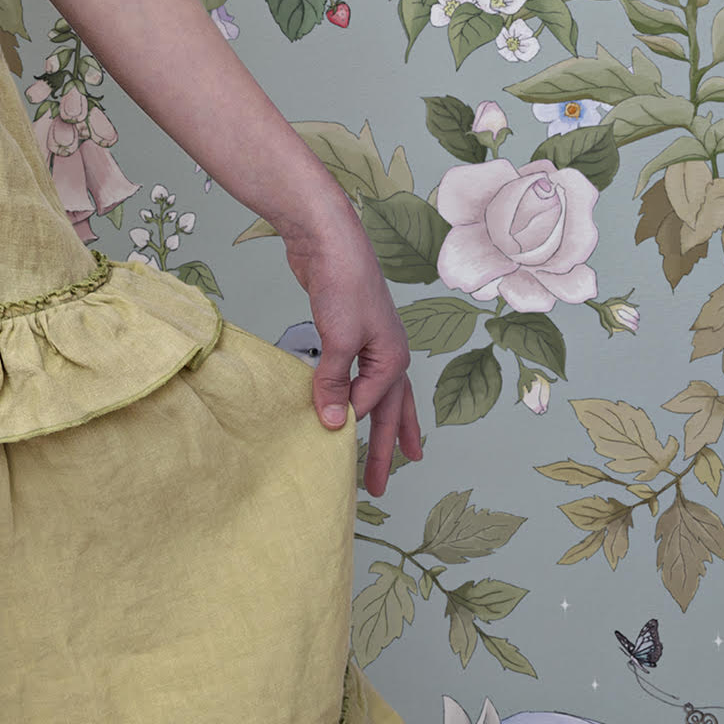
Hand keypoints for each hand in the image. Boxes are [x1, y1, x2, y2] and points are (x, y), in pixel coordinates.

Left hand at [280, 204, 421, 497]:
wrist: (329, 238)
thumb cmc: (342, 284)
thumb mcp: (340, 339)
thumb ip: (334, 382)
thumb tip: (332, 423)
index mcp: (392, 358)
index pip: (371, 407)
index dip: (351, 430)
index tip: (333, 454)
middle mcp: (389, 353)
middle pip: (390, 410)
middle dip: (385, 448)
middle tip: (379, 485)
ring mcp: (372, 341)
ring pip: (381, 393)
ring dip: (384, 424)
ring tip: (395, 452)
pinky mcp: (350, 330)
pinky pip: (356, 374)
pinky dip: (355, 393)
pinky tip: (349, 398)